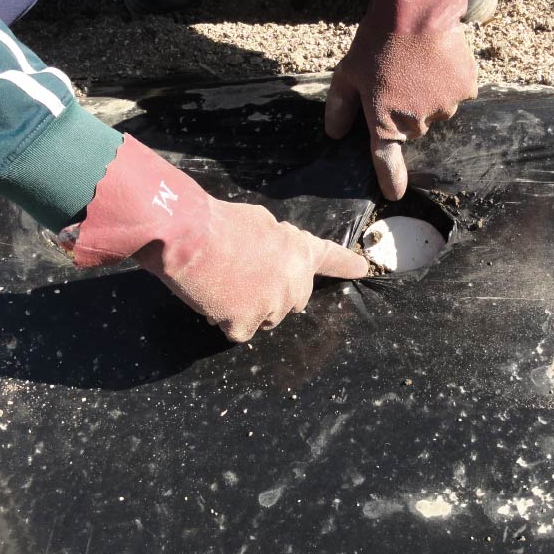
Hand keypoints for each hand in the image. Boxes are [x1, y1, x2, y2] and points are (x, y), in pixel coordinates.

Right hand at [61, 135, 367, 341]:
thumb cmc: (217, 223)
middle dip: (273, 294)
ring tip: (223, 283)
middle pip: (293, 300)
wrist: (188, 236)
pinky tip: (214, 298)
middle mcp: (295, 281)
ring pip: (265, 318)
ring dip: (247, 309)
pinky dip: (225, 320)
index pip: (330, 258)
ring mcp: (273, 305)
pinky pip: (240, 331)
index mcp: (298, 250)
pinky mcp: (248, 323)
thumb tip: (273, 262)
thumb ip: (275, 244)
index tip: (364, 269)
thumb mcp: (258, 223)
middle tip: (243, 277)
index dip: (346, 264)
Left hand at [325, 0, 477, 200]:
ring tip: (419, 67)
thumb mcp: (347, 73)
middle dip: (407, 111)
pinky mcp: (465, 91)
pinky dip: (450, 83)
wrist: (416, 11)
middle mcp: (416, 122)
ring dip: (429, 97)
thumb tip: (334, 134)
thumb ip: (340, 107)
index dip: (391, 179)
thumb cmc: (378, 42)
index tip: (395, 194)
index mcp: (385, 121)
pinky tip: (438, 62)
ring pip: (437, 111)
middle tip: (400, 80)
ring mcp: (443, 108)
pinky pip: (458, 94)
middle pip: (414, 128)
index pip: (386, 161)